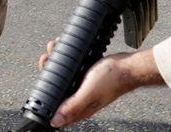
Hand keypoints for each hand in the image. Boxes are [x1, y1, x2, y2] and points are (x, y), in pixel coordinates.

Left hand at [48, 49, 162, 127]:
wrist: (129, 66)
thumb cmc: (113, 79)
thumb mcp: (89, 92)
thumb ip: (73, 106)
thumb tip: (55, 121)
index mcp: (80, 109)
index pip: (56, 112)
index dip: (45, 100)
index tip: (41, 81)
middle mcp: (81, 100)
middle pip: (56, 91)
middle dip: (48, 72)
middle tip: (47, 58)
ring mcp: (83, 88)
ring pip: (62, 78)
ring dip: (55, 63)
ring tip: (54, 49)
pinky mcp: (86, 77)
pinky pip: (70, 70)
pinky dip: (65, 60)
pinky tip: (65, 51)